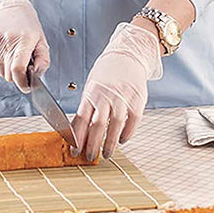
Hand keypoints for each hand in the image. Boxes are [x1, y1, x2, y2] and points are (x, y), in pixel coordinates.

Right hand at [0, 0, 49, 92]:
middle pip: (8, 74)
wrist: (7, 7)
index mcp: (23, 40)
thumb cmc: (27, 24)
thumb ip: (43, 60)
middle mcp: (6, 41)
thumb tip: (37, 75)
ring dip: (7, 68)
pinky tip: (4, 50)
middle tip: (22, 63)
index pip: (18, 70)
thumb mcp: (41, 40)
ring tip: (12, 53)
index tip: (26, 86)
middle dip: (16, 75)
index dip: (22, 82)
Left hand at [72, 21, 162, 159]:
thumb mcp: (92, 86)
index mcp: (92, 93)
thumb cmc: (106, 73)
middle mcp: (107, 95)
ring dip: (110, 142)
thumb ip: (87, 107)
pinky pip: (133, 119)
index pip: (82, 119)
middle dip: (93, 144)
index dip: (78, 138)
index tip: (75, 151)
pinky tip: (122, 139)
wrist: (127, 55)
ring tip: (107, 153)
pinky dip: (128, 132)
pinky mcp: (138, 97)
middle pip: (98, 125)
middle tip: (90, 157)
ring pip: (116, 124)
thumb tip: (78, 132)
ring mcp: (123, 96)